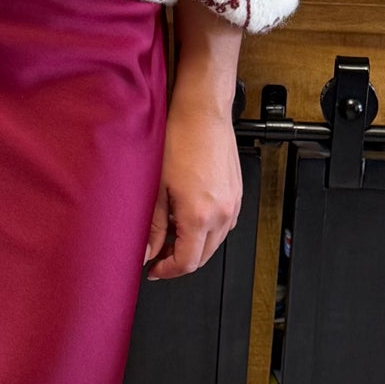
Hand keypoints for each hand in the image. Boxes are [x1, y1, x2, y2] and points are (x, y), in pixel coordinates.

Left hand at [143, 71, 242, 279]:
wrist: (202, 113)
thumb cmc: (179, 140)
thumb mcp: (157, 188)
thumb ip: (153, 226)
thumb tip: (147, 251)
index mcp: (200, 216)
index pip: (187, 262)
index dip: (167, 271)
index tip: (153, 269)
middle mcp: (222, 214)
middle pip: (204, 257)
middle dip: (179, 261)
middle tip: (157, 256)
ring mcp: (234, 204)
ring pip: (215, 243)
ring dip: (194, 246)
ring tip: (170, 235)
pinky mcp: (237, 194)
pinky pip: (224, 225)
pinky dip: (206, 231)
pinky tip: (189, 219)